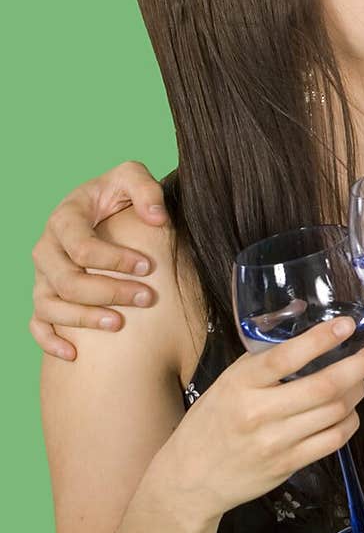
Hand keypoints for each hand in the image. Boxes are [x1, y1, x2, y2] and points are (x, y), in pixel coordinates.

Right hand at [31, 161, 167, 359]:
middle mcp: (47, 248)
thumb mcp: (131, 177)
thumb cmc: (117, 194)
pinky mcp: (44, 296)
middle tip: (146, 297)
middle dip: (108, 292)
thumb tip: (157, 218)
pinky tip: (75, 354)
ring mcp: (42, 276)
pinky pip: (37, 325)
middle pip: (66, 280)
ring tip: (119, 324)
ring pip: (50, 306)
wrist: (102, 210)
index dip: (114, 259)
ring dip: (84, 319)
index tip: (148, 266)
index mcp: (64, 218)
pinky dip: (50, 341)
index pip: (82, 246)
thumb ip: (145, 189)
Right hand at [166, 317, 363, 522]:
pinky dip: (349, 422)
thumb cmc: (212, 421)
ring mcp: (275, 442)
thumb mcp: (229, 382)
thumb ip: (264, 360)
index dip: (321, 339)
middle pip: (324, 386)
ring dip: (357, 392)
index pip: (286, 356)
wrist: (191, 478)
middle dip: (360, 364)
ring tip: (361, 378)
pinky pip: (332, 441)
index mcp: (241, 383)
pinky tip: (349, 411)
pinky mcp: (288, 465)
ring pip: (335, 412)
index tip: (348, 324)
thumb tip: (305, 322)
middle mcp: (259, 412)